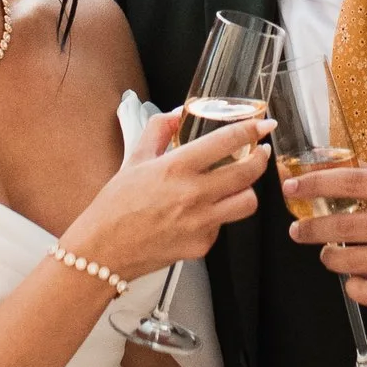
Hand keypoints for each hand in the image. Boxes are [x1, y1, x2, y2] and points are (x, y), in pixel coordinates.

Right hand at [64, 108, 267, 286]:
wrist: (103, 251)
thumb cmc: (115, 206)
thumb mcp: (134, 159)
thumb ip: (158, 131)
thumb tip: (178, 115)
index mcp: (176, 168)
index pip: (227, 141)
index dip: (252, 129)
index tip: (263, 124)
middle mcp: (193, 195)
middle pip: (247, 173)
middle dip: (261, 159)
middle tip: (260, 152)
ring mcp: (200, 223)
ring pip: (246, 203)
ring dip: (247, 191)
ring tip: (238, 185)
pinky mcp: (202, 246)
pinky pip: (222, 226)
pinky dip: (218, 217)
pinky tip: (201, 213)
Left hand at [284, 164, 366, 312]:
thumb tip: (339, 168)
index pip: (355, 182)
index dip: (319, 183)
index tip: (293, 187)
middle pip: (346, 223)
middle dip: (312, 228)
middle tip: (297, 230)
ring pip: (352, 259)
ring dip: (331, 257)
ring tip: (329, 254)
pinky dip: (353, 287)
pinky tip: (353, 280)